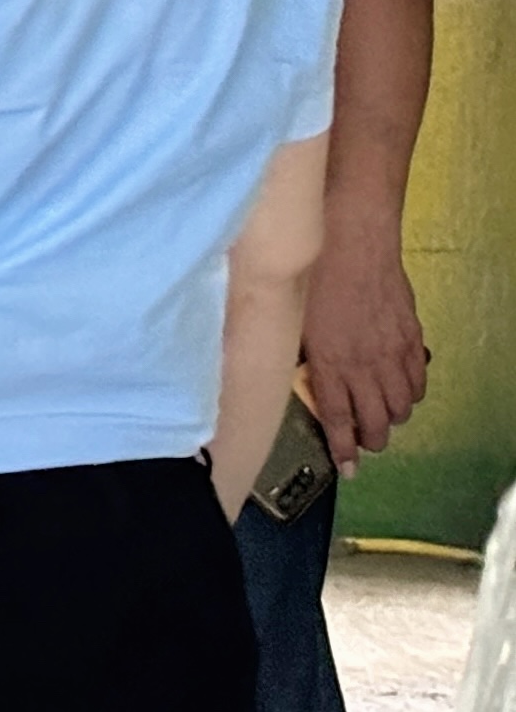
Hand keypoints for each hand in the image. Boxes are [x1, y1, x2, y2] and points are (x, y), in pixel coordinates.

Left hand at [304, 235, 428, 467]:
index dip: (343, 450)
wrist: (352, 241)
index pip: (339, 420)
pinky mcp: (411, 339)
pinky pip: (418, 382)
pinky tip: (400, 390)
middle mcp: (363, 366)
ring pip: (401, 408)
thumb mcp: (293, 320)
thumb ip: (301, 355)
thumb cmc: (312, 274)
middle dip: (370, 440)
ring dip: (390, 418)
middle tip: (364, 442)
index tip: (347, 470)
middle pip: (376, 423)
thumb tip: (303, 377)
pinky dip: (411, 393)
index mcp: (327, 363)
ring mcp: (391, 354)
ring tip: (380, 416)